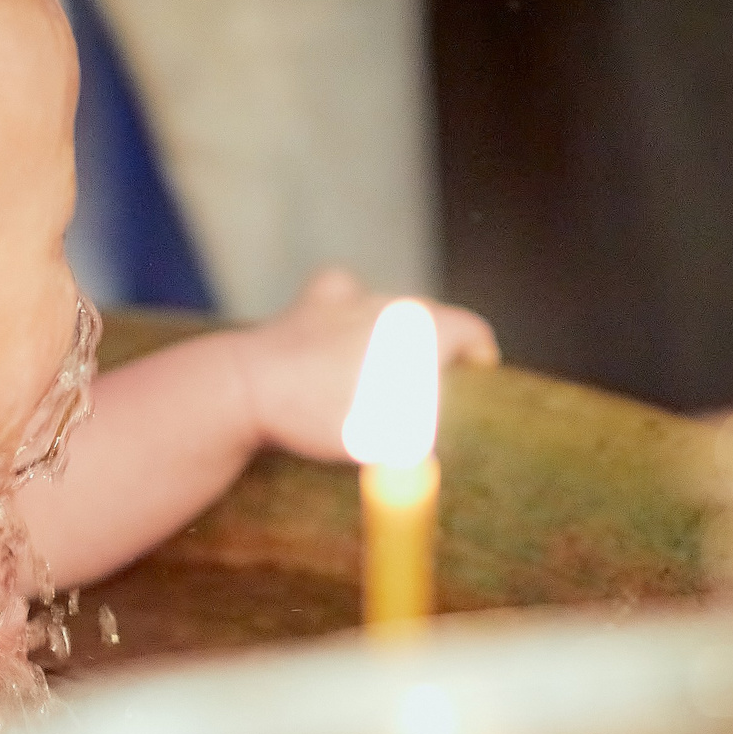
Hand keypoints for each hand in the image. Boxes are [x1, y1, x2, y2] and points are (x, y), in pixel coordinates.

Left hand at [233, 268, 498, 462]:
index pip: (472, 330)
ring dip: (393, 334)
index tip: (478, 380)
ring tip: (380, 371)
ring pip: (390, 307)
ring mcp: (351, 296)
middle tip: (426, 391)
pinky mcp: (314, 299)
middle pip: (431, 321)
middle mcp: (392, 301)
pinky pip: (346, 293)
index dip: (481, 356)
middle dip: (435, 351)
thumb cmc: (326, 416)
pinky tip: (342, 330)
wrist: (250, 388)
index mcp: (421, 327)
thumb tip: (430, 440)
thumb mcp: (390, 440)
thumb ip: (422, 435)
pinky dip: (351, 308)